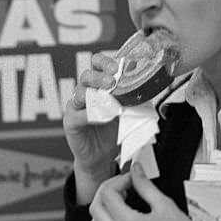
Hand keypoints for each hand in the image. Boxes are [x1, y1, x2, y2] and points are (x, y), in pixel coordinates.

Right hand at [63, 52, 119, 202]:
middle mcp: (85, 92)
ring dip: (96, 94)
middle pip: (86, 75)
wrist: (102, 157)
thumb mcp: (128, 113)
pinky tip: (101, 116)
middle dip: (100, 76)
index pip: (96, 64)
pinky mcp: (71, 121)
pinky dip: (89, 114)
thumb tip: (149, 87)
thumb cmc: (113, 132)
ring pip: (80, 92)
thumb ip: (134, 99)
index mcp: (98, 85)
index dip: (105, 62)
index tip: (118, 68)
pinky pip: (77, 114)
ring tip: (110, 102)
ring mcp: (75, 106)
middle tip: (113, 81)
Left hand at [89, 163, 214, 220]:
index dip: (119, 180)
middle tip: (123, 185)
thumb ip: (145, 185)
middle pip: (95, 207)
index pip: (108, 194)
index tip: (131, 178)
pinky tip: (126, 216)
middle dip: (106, 191)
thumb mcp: (164, 204)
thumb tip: (136, 171)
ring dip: (104, 208)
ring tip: (122, 200)